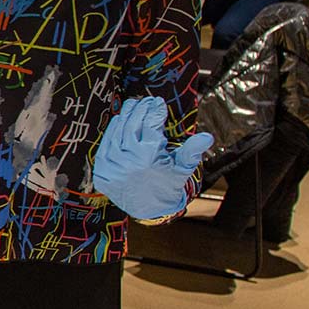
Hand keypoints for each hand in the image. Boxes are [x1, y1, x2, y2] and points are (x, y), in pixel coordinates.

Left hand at [92, 97, 215, 219]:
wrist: (150, 209)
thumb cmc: (168, 184)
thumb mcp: (182, 168)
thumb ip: (192, 151)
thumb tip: (207, 136)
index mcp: (149, 158)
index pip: (150, 125)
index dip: (154, 111)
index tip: (158, 102)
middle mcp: (128, 161)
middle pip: (132, 126)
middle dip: (140, 110)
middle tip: (146, 100)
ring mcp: (112, 166)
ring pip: (117, 132)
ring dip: (126, 116)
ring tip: (134, 105)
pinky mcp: (101, 171)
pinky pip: (105, 144)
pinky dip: (112, 130)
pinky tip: (120, 119)